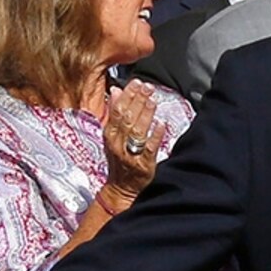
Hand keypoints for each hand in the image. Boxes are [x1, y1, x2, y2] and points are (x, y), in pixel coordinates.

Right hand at [102, 78, 162, 199]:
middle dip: (138, 100)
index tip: (136, 82)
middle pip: (127, 118)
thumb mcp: (111, 135)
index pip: (116, 110)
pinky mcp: (143, 165)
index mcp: (109, 134)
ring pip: (137, 131)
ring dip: (146, 114)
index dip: (127, 95)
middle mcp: (117, 143)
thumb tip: (115, 91)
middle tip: (148, 87)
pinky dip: (155, 135)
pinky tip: (161, 124)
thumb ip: (114, 113)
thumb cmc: (118, 159)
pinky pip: (149, 148)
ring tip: (153, 100)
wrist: (120, 188)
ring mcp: (130, 154)